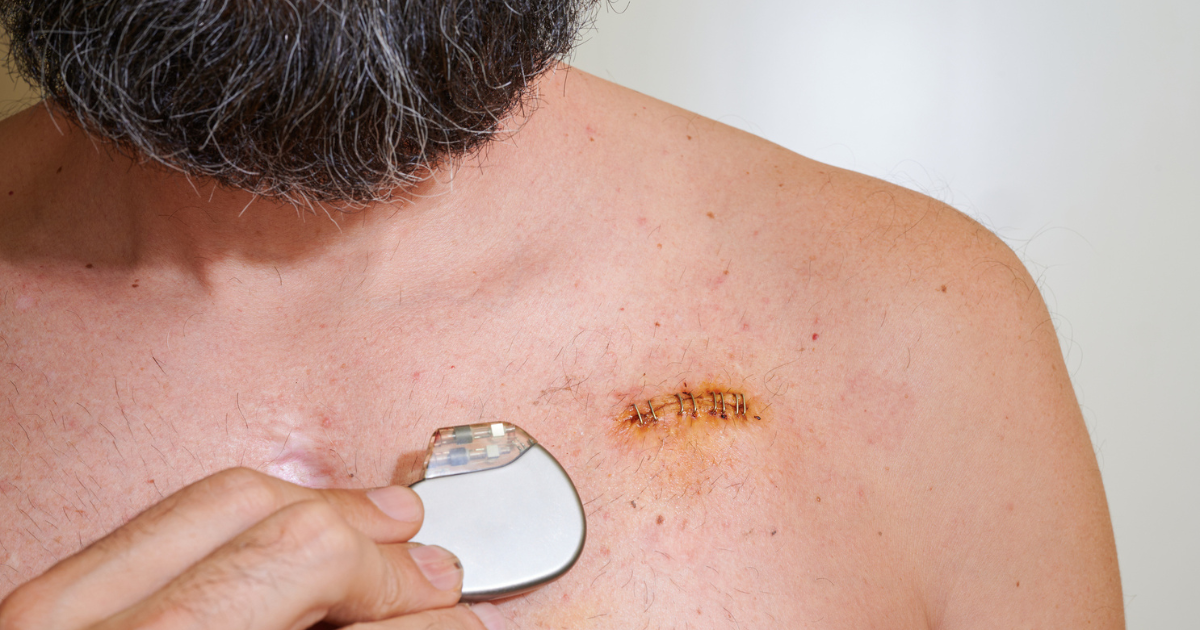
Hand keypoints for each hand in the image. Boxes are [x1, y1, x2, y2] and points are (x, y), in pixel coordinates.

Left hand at [0, 467, 504, 629]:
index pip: (309, 581)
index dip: (409, 612)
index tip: (456, 627)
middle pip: (290, 536)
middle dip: (385, 559)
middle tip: (436, 585)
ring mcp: (57, 618)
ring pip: (229, 499)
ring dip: (329, 512)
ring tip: (391, 530)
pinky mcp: (43, 605)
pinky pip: (172, 517)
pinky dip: (258, 513)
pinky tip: (305, 528)